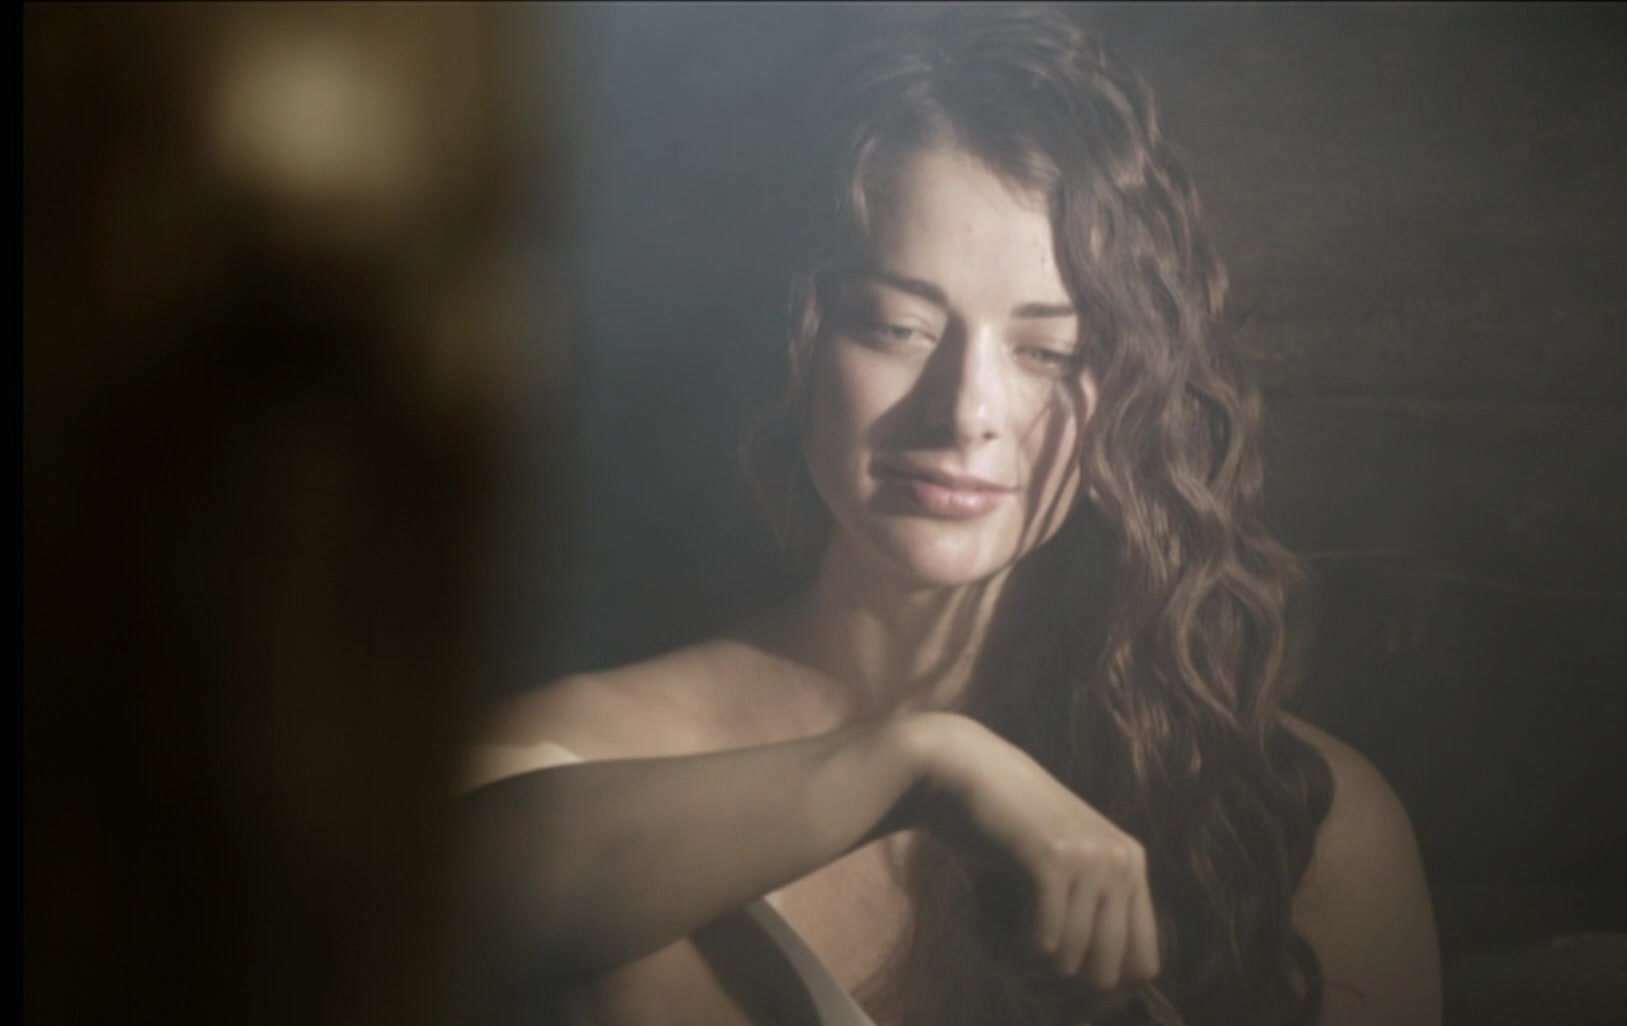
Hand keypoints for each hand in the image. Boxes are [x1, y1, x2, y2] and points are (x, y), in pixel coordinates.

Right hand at [905, 713, 1160, 992]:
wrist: (960, 770)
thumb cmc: (1000, 828)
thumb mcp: (1060, 866)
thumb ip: (1086, 912)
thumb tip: (1094, 998)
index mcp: (1131, 864)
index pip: (1144, 964)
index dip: (1102, 987)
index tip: (1056, 983)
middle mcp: (1122, 860)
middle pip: (1110, 974)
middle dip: (1061, 986)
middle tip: (1019, 964)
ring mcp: (1091, 857)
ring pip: (1073, 963)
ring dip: (1028, 966)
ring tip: (998, 935)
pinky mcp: (1053, 859)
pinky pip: (1044, 944)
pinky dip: (1012, 948)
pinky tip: (989, 920)